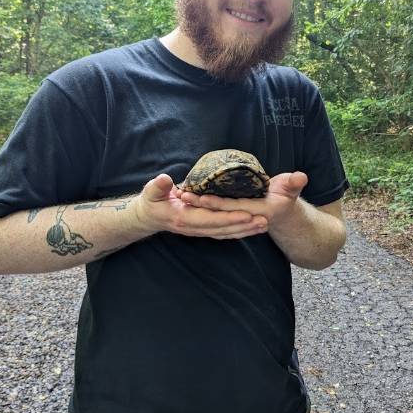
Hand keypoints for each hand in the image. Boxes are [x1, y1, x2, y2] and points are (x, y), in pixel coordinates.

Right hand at [132, 174, 267, 239]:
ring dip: (245, 231)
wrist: (148, 217)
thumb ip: (158, 187)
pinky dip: (239, 231)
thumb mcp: (151, 192)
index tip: (247, 214)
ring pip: (226, 233)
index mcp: (184, 218)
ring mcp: (199, 230)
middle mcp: (194, 228)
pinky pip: (223, 232)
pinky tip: (252, 227)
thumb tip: (164, 180)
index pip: (211, 219)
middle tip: (265, 221)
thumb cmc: (151, 201)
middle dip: (244, 226)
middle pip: (223, 229)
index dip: (229, 218)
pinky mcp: (203, 229)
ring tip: (264, 226)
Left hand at [176, 171, 307, 230]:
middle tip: (181, 194)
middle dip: (198, 206)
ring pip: (214, 219)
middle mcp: (245, 219)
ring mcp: (237, 222)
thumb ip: (294, 183)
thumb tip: (301, 176)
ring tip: (180, 197)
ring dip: (198, 210)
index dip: (214, 203)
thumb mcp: (292, 188)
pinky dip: (203, 215)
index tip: (198, 196)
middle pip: (217, 214)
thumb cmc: (287, 197)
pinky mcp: (232, 221)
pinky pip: (215, 221)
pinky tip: (191, 206)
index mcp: (257, 211)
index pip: (231, 207)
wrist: (287, 215)